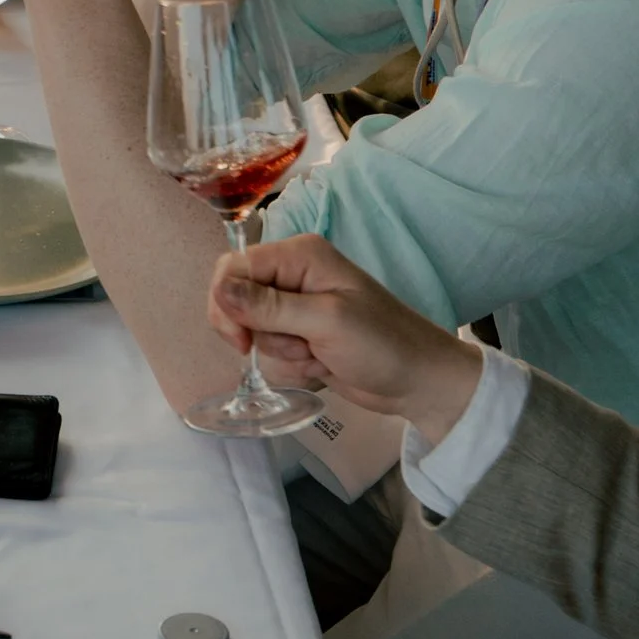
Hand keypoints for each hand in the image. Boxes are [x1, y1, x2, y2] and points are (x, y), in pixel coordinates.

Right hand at [205, 229, 481, 438]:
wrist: (418, 382)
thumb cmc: (381, 344)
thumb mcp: (325, 321)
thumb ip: (269, 306)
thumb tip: (220, 289)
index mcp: (299, 256)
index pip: (234, 267)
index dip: (227, 302)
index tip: (240, 340)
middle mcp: (293, 275)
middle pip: (237, 300)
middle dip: (259, 332)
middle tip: (294, 348)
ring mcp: (297, 308)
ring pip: (253, 331)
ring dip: (282, 353)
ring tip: (319, 354)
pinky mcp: (301, 337)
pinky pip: (272, 351)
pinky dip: (292, 366)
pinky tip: (323, 366)